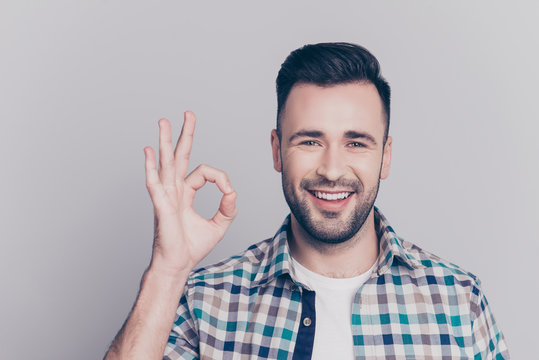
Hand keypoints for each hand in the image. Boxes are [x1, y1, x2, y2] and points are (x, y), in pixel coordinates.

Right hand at [144, 111, 236, 274]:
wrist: (178, 264)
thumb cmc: (192, 246)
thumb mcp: (218, 225)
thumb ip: (228, 208)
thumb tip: (232, 192)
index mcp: (186, 193)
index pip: (204, 173)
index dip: (220, 179)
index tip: (228, 192)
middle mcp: (175, 190)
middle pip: (180, 156)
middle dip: (185, 134)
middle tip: (189, 114)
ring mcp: (166, 196)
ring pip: (166, 163)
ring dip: (166, 141)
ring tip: (164, 121)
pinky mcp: (162, 205)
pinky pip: (155, 183)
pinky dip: (151, 167)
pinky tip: (148, 151)